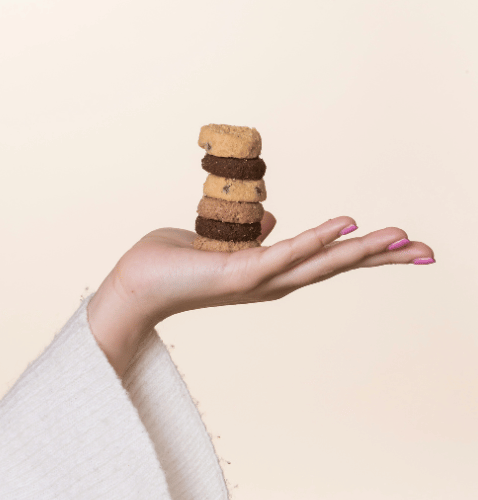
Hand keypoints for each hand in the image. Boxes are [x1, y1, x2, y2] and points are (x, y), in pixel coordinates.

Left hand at [87, 213, 434, 375]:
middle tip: (427, 250)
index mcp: (270, 271)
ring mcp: (258, 280)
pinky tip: (345, 226)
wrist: (138, 283)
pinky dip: (315, 240)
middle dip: (381, 258)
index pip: (326, 259)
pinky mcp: (240, 273)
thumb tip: (273, 218)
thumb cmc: (179, 261)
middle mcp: (272, 281)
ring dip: (361, 248)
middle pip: (336, 265)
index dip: (363, 252)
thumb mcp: (223, 240)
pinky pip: (283, 253)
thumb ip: (254, 232)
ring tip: (401, 237)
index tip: (401, 244)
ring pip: (319, 262)